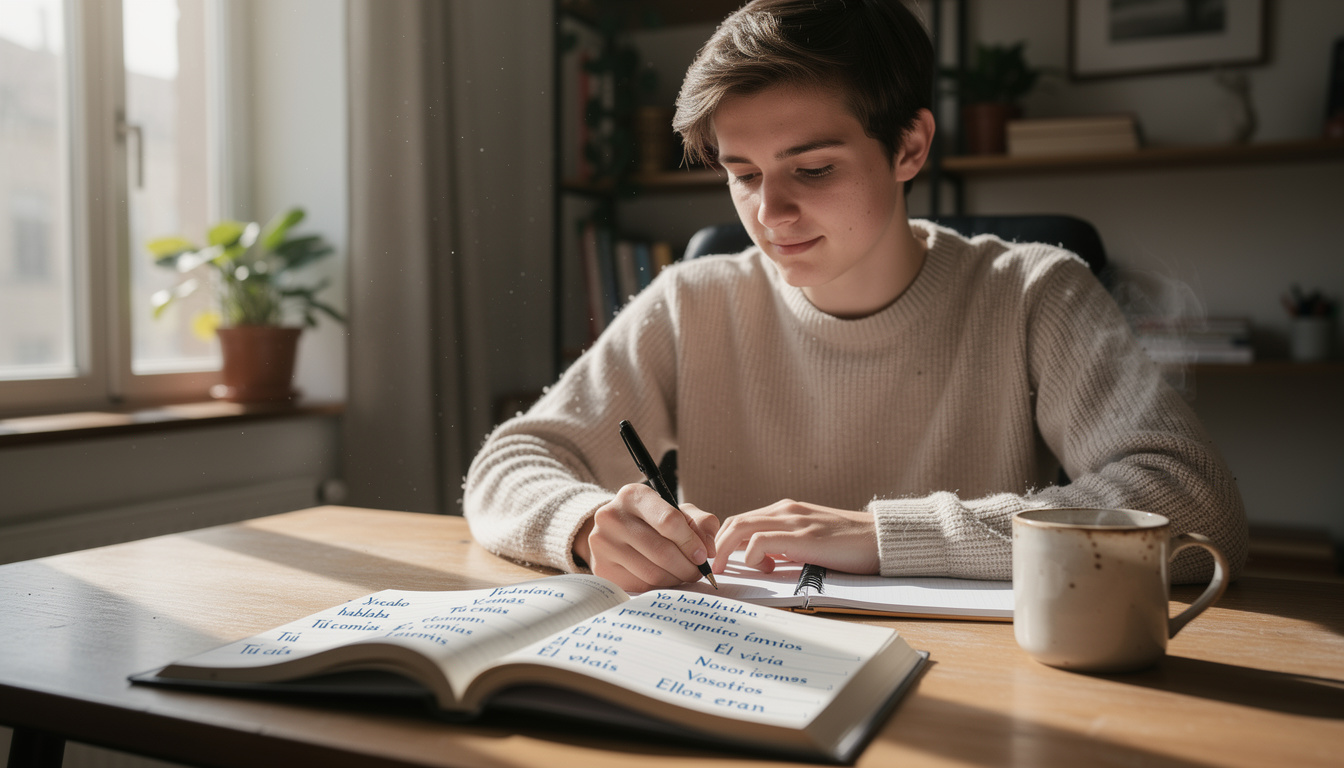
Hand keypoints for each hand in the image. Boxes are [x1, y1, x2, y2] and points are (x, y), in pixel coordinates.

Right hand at [574, 483, 719, 591]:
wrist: (614, 532)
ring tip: (684, 575)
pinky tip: (665, 578)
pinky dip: (660, 586)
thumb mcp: (678, 512)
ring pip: (652, 572)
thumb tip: (709, 550)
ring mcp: (602, 544)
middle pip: (662, 551)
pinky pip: (640, 584)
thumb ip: (701, 523)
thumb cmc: (653, 520)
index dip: (691, 542)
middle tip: (698, 571)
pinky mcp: (602, 568)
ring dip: (676, 578)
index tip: (703, 555)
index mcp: (633, 495)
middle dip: (687, 566)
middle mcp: (611, 516)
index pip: (668, 521)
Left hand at [712, 499, 879, 574]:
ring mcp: (794, 521)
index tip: (719, 561)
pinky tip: (761, 568)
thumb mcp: (810, 542)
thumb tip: (762, 562)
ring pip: (742, 527)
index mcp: (786, 511)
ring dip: (725, 550)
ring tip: (722, 570)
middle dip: (717, 545)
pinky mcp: (803, 536)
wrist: (882, 539)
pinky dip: (750, 555)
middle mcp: (786, 510)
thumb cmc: (850, 545)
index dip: (724, 541)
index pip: (742, 521)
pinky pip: (761, 540)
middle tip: (712, 568)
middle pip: (735, 522)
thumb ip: (786, 547)